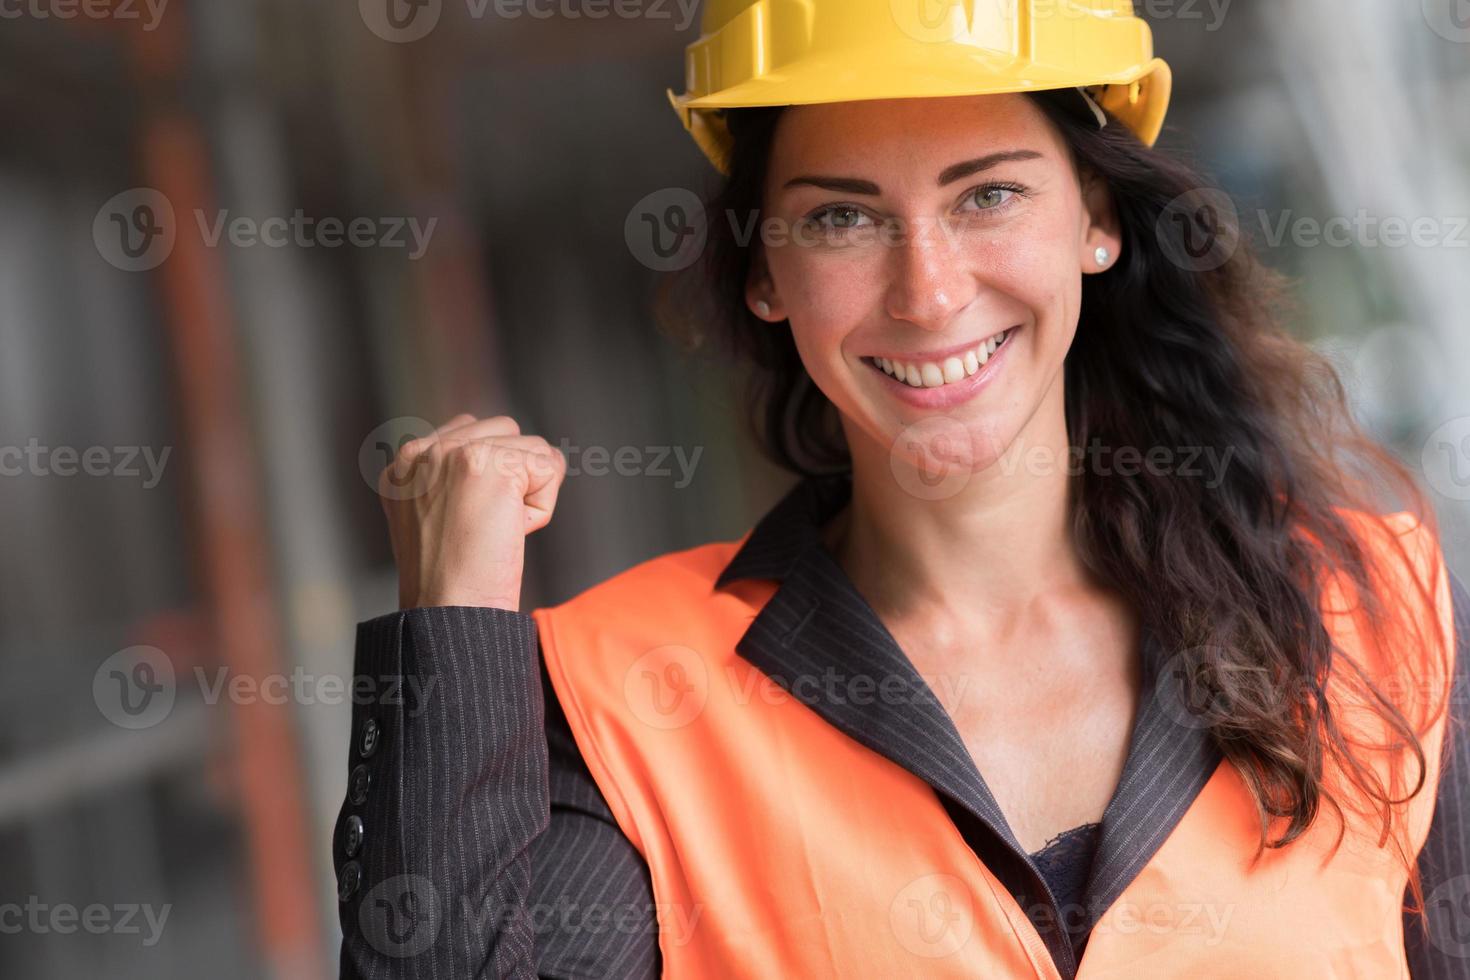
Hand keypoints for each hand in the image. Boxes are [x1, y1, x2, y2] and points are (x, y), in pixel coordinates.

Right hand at [379, 414, 565, 610]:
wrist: (451, 614)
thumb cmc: (451, 582)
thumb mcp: (432, 518)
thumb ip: (452, 479)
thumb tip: (506, 456)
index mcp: (404, 464)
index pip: (470, 431)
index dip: (492, 475)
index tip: (472, 520)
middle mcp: (423, 452)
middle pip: (506, 431)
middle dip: (513, 477)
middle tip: (485, 528)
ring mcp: (454, 454)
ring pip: (532, 448)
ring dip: (530, 492)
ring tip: (494, 530)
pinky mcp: (490, 465)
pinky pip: (550, 466)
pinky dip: (543, 507)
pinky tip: (511, 533)